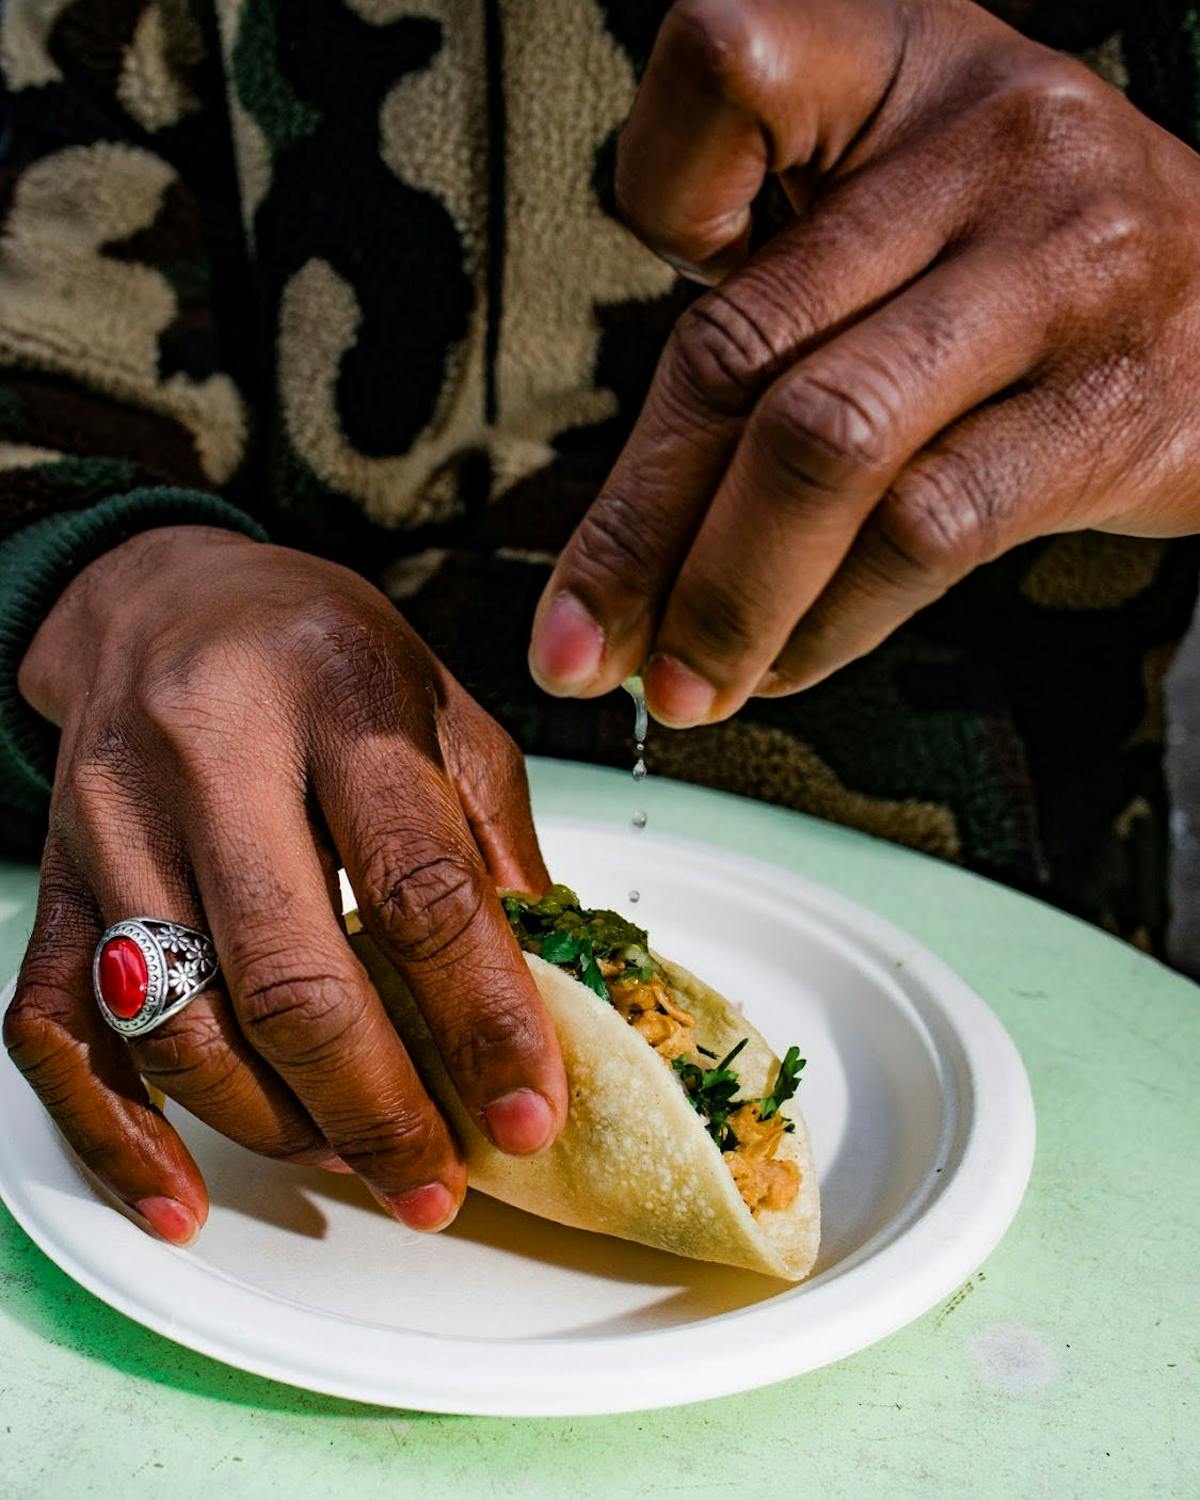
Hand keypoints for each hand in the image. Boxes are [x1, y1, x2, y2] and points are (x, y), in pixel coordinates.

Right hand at [7, 527, 566, 1241]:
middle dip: (376, 1109)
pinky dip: (116, 1134)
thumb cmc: (321, 651)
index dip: (483, 1018)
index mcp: (340, 696)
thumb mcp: (441, 703)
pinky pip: (56, 1031)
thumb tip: (538, 990)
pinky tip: (181, 1196)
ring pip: (179, 1021)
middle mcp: (212, 755)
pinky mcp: (55, 877)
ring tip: (356, 1161)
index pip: (422, 884)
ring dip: (276, 1125)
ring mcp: (115, 821)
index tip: (529, 1114)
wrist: (162, 598)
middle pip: (291, 975)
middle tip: (436, 1183)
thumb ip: (491, 836)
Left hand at [529, 0, 1199, 724]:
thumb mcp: (908, 211)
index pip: (724, 69)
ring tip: (677, 685)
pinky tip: (785, 662)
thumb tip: (633, 544)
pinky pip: (927, 528)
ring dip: (724, 599)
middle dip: (638, 526)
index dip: (658, 190)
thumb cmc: (1034, 259)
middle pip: (746, 344)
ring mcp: (1055, 270)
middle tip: (576, 642)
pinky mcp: (1106, 407)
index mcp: (897, 64)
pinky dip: (830, 620)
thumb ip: (776, 315)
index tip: (656, 286)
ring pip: (826, 448)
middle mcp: (978, 144)